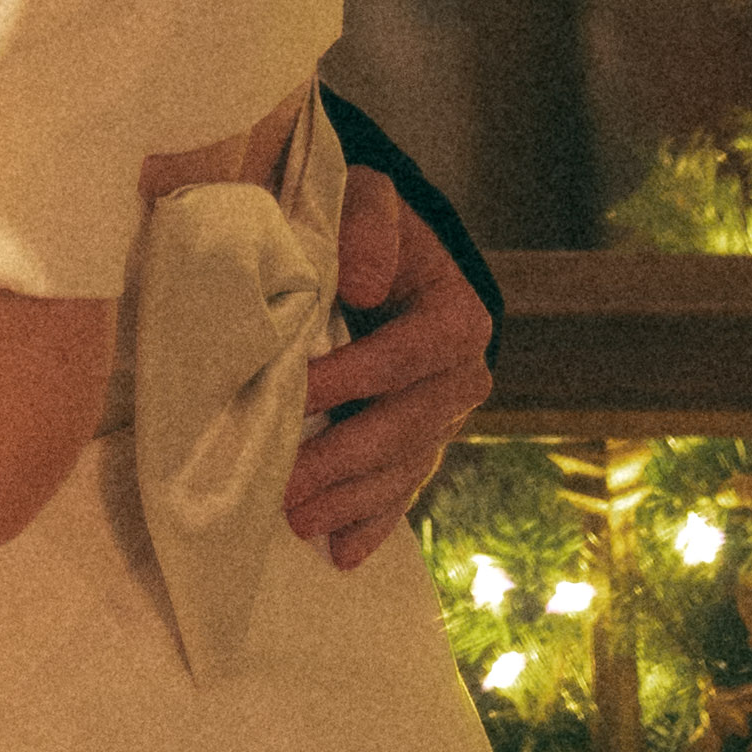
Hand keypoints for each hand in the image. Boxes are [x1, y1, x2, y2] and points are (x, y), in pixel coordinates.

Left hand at [285, 175, 489, 571]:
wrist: (391, 251)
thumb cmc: (367, 223)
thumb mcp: (369, 198)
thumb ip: (366, 223)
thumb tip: (361, 278)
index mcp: (456, 313)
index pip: (402, 356)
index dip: (351, 376)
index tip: (296, 390)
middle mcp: (464, 372)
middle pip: (404, 426)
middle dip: (344, 460)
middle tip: (287, 487)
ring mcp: (446, 415)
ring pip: (402, 466)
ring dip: (352, 500)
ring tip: (298, 523)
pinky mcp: (426, 441)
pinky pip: (403, 487)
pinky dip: (373, 520)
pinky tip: (343, 553)